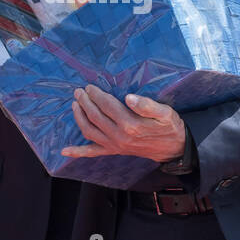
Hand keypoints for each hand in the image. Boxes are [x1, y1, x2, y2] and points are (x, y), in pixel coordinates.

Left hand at [61, 85, 185, 160]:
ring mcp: (115, 146)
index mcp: (131, 124)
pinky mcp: (114, 151)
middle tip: (78, 91)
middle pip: (95, 116)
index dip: (96, 95)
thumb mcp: (165, 112)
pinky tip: (65, 151)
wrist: (174, 148)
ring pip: (90, 131)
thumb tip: (129, 97)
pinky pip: (93, 152)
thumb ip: (147, 105)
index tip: (89, 86)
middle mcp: (119, 136)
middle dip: (84, 102)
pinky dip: (78, 152)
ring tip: (74, 105)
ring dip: (79, 117)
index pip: (107, 106)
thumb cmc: (169, 127)